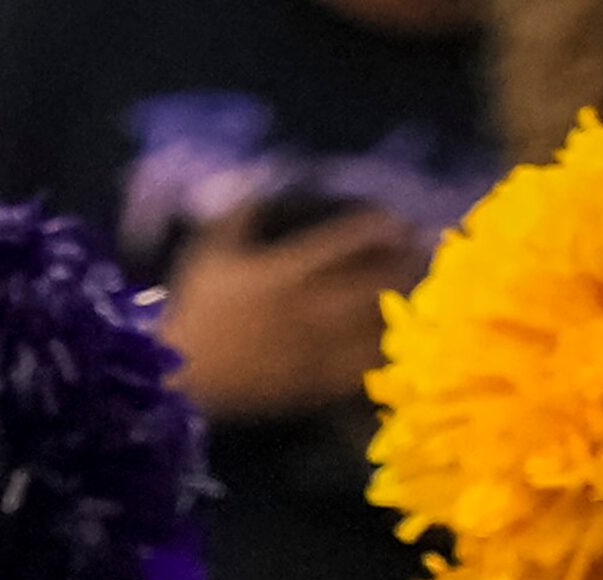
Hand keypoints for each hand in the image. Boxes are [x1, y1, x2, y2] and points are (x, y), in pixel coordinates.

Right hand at [161, 206, 424, 421]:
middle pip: (374, 281)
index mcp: (286, 272)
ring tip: (418, 295)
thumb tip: (257, 172)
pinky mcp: (312, 384)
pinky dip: (382, 354)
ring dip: (402, 307)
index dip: (382, 228)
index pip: (349, 241)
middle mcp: (308, 309)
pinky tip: (396, 342)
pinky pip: (359, 368)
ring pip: (374, 326)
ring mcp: (314, 349)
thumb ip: (239, 212)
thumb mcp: (211, 251)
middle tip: (422, 255)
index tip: (400, 221)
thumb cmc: (195, 309)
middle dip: (404, 264)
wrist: (181, 375)